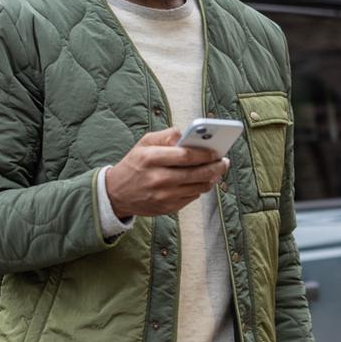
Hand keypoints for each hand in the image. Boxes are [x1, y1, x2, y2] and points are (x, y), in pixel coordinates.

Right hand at [104, 127, 228, 218]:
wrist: (116, 194)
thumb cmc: (133, 165)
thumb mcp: (143, 144)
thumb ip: (165, 136)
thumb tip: (186, 133)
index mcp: (151, 159)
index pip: (185, 156)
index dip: (205, 153)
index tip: (217, 151)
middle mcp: (158, 178)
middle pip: (196, 173)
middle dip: (215, 167)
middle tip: (224, 162)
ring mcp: (163, 196)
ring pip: (198, 187)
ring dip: (211, 179)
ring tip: (216, 171)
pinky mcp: (167, 208)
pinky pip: (192, 197)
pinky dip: (199, 188)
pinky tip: (201, 181)